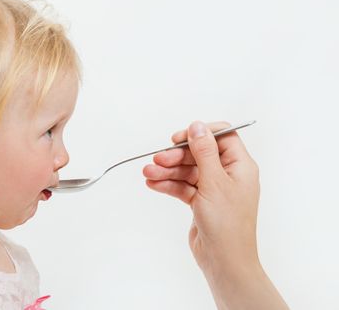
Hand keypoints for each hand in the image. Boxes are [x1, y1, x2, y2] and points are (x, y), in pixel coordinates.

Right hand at [143, 121, 287, 308]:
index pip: (221, 137)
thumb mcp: (214, 182)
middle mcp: (228, 175)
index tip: (179, 139)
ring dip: (167, 171)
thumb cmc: (226, 224)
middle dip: (176, 156)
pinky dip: (168, 185)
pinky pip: (183, 187)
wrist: (224, 261)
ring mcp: (214, 189)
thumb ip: (204, 152)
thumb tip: (197, 126)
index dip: (199, 134)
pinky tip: (153, 184)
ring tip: (148, 173)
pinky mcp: (201, 202)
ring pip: (188, 171)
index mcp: (240, 166)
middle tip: (157, 160)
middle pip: (199, 154)